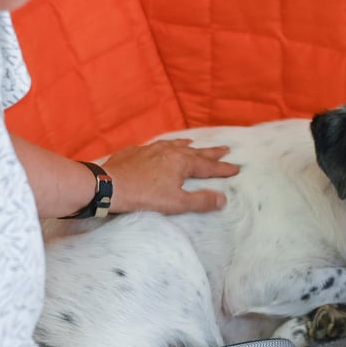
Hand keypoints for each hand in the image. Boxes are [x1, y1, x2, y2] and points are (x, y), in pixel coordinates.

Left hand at [101, 139, 239, 214]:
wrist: (109, 185)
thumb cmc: (144, 196)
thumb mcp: (176, 203)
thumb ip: (201, 201)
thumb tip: (223, 199)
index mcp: (182, 162)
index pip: (208, 165)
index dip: (222, 168)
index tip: (236, 168)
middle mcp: (169, 151)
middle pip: (195, 151)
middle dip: (211, 152)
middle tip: (225, 149)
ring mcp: (151, 149)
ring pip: (174, 144)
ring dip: (187, 145)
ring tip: (194, 143)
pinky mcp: (135, 152)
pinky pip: (156, 145)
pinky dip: (165, 145)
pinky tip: (161, 147)